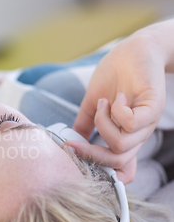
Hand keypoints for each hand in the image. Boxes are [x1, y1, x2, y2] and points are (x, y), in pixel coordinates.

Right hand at [67, 33, 166, 183]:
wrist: (133, 50)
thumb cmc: (114, 74)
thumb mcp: (92, 104)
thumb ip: (84, 124)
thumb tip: (69, 142)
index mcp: (125, 137)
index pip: (123, 170)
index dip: (101, 171)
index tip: (75, 154)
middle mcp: (138, 135)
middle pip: (116, 162)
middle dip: (89, 153)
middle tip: (74, 138)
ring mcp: (146, 122)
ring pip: (119, 144)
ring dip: (102, 124)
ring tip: (103, 103)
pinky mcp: (152, 106)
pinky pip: (131, 123)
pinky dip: (116, 112)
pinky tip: (115, 98)